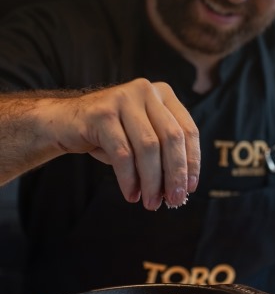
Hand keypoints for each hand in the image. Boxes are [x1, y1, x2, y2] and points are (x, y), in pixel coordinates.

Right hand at [46, 79, 199, 209]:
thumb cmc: (109, 134)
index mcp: (163, 94)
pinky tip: (131, 194)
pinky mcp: (102, 113)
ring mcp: (124, 99)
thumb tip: (179, 190)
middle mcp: (146, 90)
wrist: (64, 123)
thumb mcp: (141, 139)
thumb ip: (162, 156)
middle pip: (171, 138)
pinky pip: (123, 153)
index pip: (187, 130)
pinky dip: (129, 179)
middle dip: (174, 174)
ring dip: (152, 181)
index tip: (190, 187)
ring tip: (150, 203)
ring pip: (148, 147)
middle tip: (173, 201)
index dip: (191, 161)